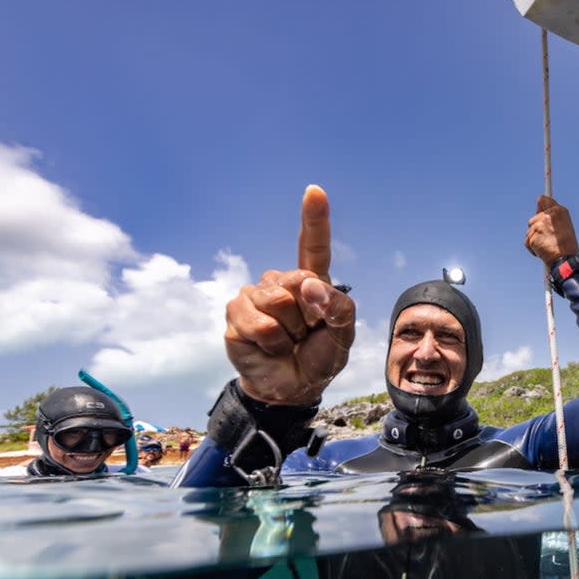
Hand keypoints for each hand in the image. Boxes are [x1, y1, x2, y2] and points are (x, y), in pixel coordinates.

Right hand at [224, 185, 355, 404]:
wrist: (292, 387)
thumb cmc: (319, 357)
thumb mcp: (343, 335)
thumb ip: (338, 307)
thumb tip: (308, 286)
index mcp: (311, 281)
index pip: (313, 246)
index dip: (314, 219)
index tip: (314, 191)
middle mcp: (282, 283)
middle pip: (298, 281)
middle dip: (308, 315)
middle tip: (304, 334)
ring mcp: (255, 295)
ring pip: (278, 302)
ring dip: (289, 332)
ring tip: (287, 341)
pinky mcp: (235, 312)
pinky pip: (259, 322)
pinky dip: (271, 341)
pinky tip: (268, 346)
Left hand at [524, 194, 578, 264]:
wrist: (566, 260)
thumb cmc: (567, 247)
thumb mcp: (565, 226)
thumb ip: (554, 218)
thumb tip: (540, 211)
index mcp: (559, 211)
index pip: (543, 199)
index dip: (540, 206)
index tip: (538, 208)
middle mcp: (549, 215)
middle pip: (533, 219)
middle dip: (536, 229)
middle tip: (546, 238)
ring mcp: (540, 224)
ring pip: (529, 231)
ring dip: (535, 239)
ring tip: (546, 246)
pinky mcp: (533, 235)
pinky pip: (527, 241)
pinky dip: (532, 248)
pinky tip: (542, 251)